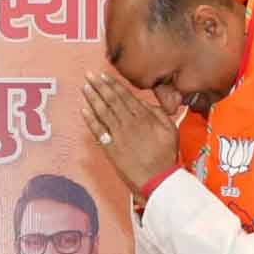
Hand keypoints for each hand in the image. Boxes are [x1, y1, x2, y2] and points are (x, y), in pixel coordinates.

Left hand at [81, 72, 179, 196]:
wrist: (157, 178)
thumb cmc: (165, 155)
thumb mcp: (171, 130)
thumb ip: (158, 113)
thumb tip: (145, 103)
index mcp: (144, 117)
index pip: (125, 96)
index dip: (113, 85)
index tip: (104, 75)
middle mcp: (129, 123)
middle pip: (112, 100)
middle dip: (99, 86)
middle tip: (89, 75)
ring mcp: (118, 134)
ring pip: (103, 112)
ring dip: (92, 98)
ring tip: (84, 87)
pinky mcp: (110, 147)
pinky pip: (98, 130)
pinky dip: (90, 120)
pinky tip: (83, 110)